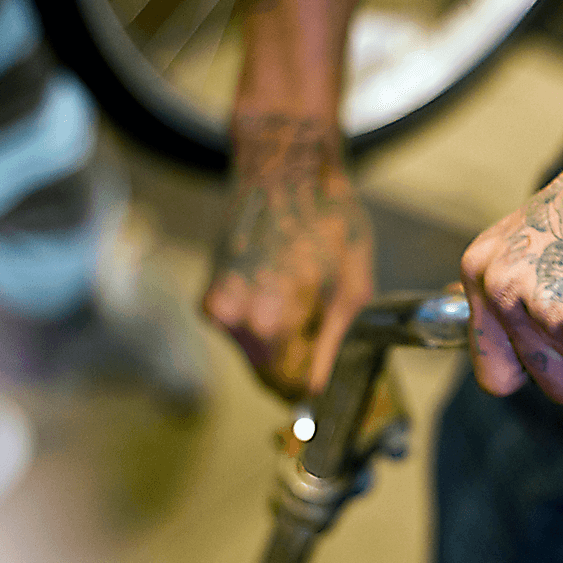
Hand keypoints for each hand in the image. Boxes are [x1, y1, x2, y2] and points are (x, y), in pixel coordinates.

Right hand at [204, 115, 372, 399]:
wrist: (284, 171)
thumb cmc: (327, 220)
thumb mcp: (353, 290)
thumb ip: (334, 348)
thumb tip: (319, 390)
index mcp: (272, 322)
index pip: (291, 387)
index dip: (315, 382)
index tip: (329, 372)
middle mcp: (235, 320)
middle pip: (270, 375)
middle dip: (298, 362)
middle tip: (322, 327)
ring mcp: (217, 308)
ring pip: (255, 355)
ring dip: (280, 343)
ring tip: (304, 298)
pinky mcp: (208, 297)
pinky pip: (242, 331)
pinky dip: (261, 321)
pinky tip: (281, 287)